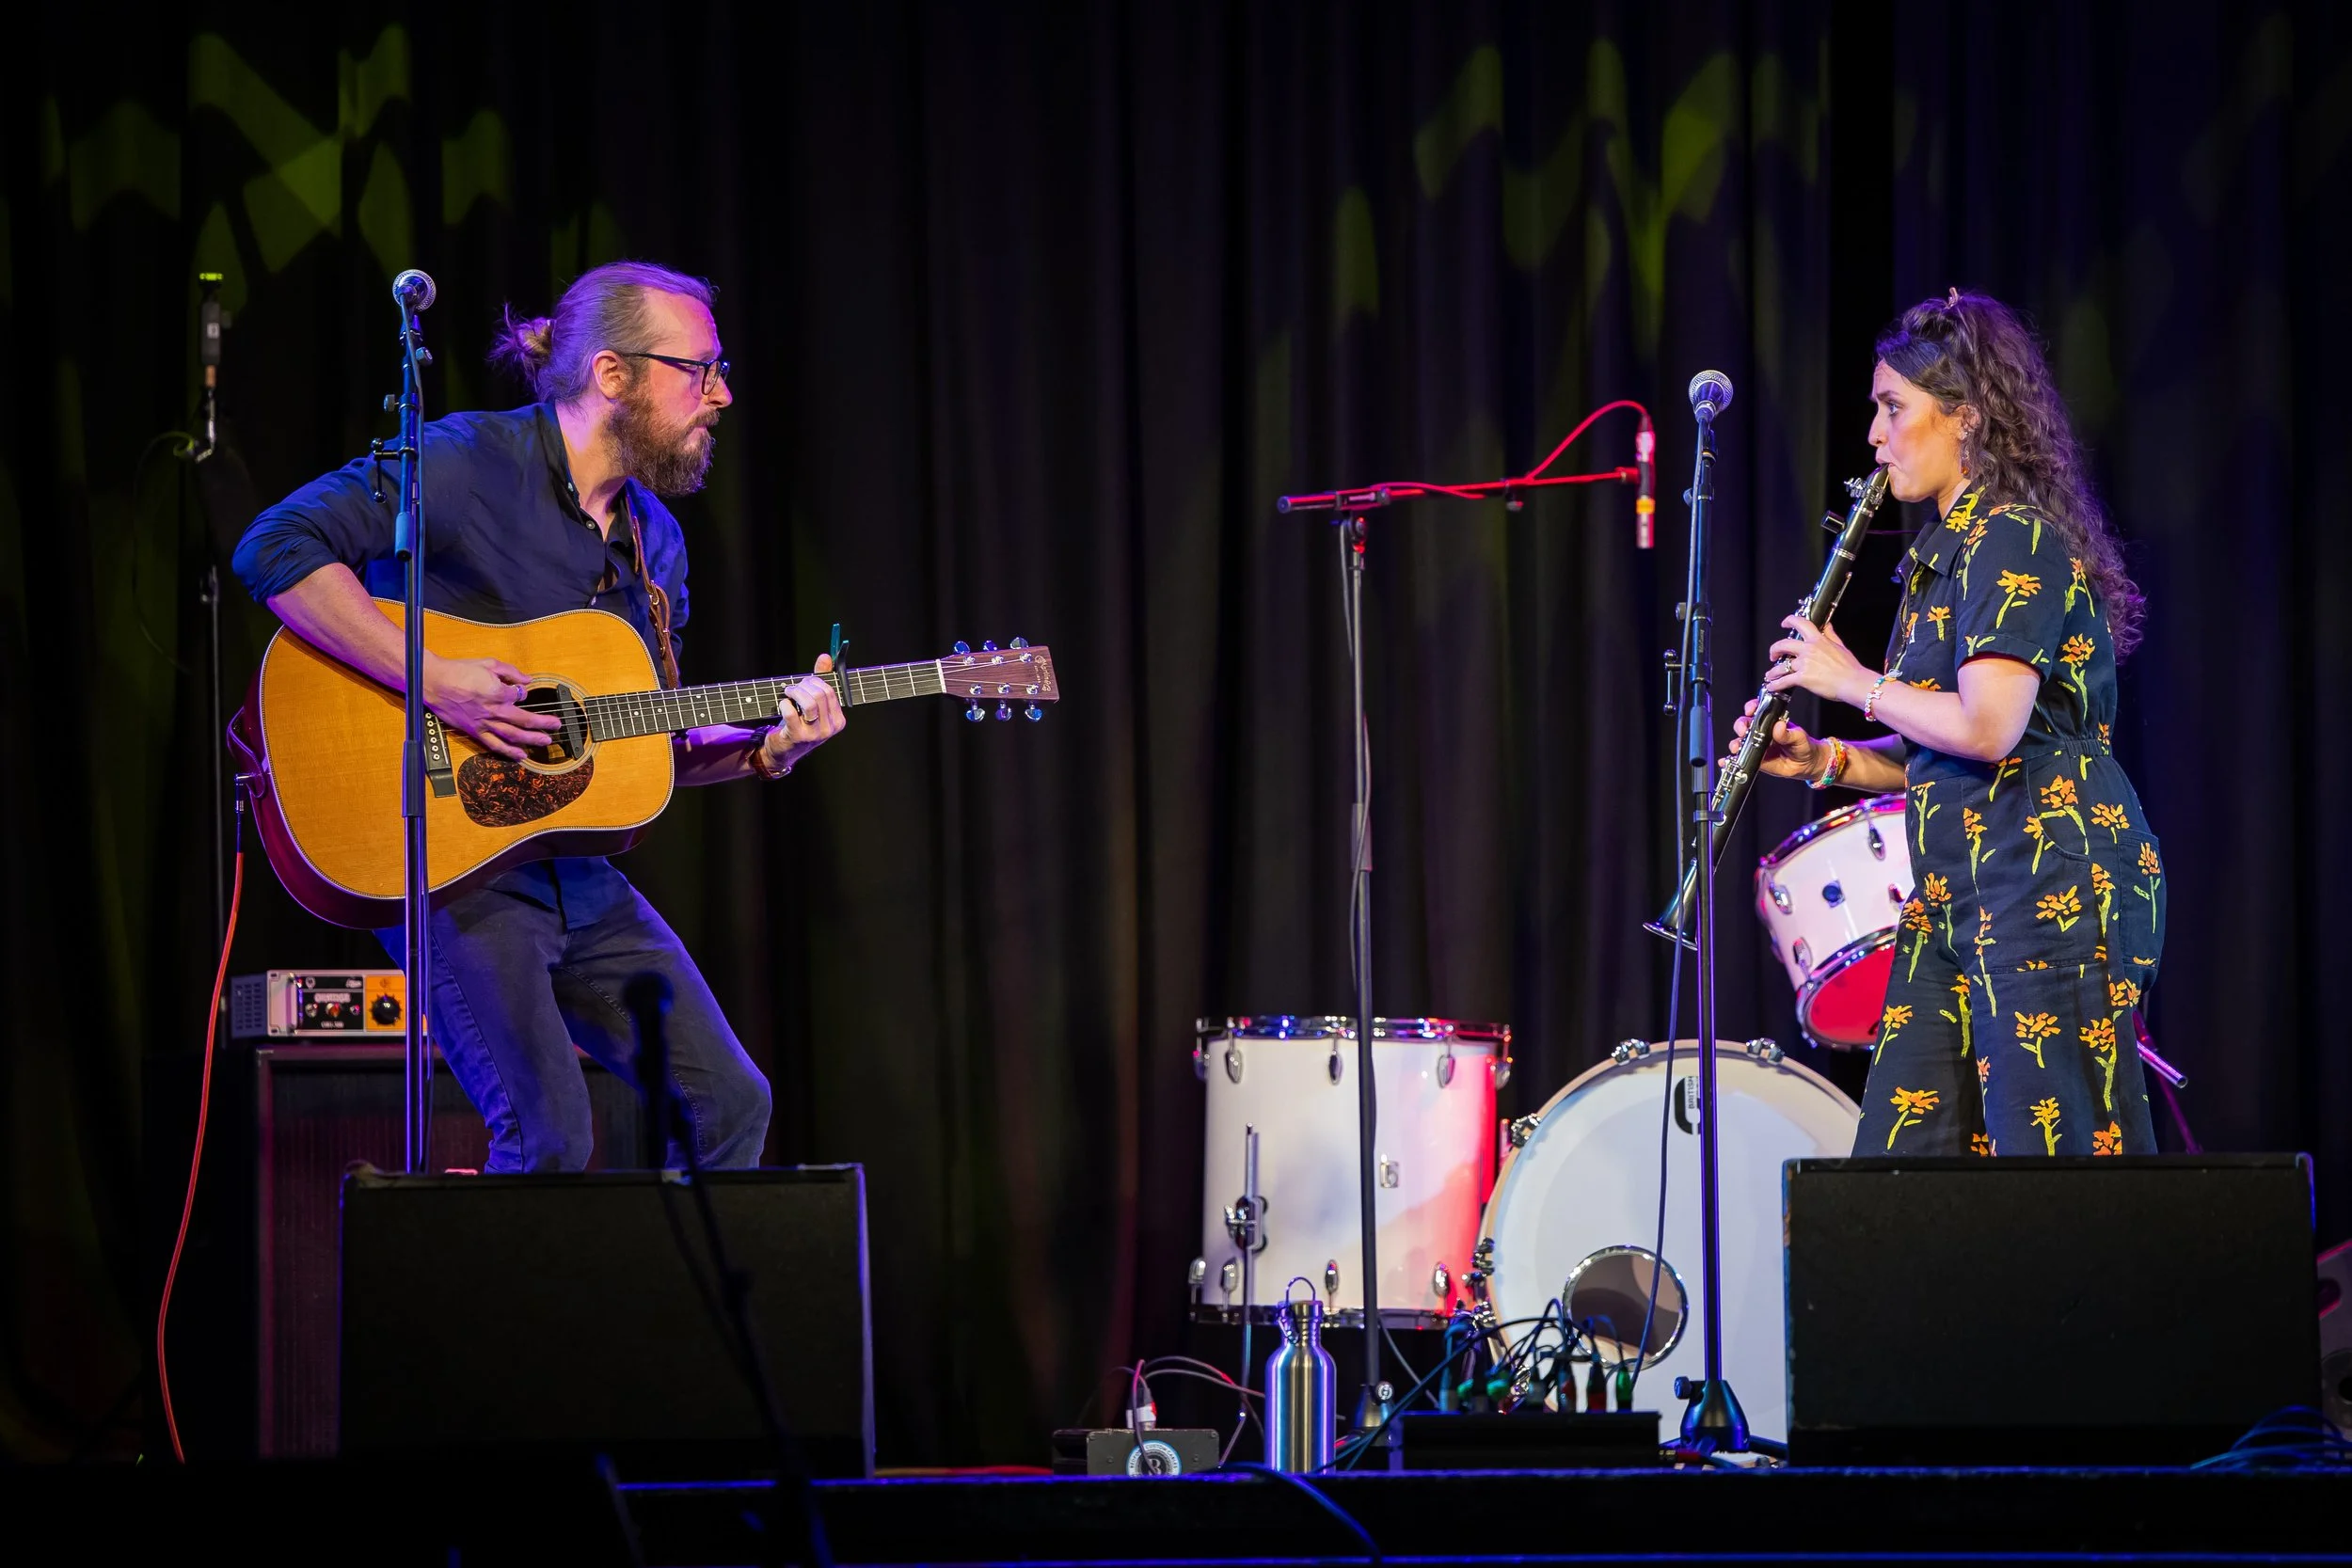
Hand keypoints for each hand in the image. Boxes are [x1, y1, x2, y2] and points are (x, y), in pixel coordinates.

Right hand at [424, 654, 560, 761]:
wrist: (433, 682)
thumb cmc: (458, 671)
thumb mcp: (488, 663)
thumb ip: (511, 672)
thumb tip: (527, 680)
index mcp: (498, 692)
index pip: (521, 695)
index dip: (523, 693)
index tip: (521, 691)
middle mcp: (494, 710)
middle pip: (525, 720)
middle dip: (543, 723)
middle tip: (556, 725)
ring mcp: (484, 723)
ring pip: (513, 735)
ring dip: (532, 739)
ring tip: (546, 741)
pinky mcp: (474, 731)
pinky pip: (495, 745)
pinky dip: (509, 752)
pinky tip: (521, 755)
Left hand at [759, 652, 846, 773]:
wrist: (784, 750)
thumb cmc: (800, 724)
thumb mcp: (813, 704)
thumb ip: (821, 680)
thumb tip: (825, 657)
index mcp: (838, 721)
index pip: (831, 691)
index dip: (815, 681)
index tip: (805, 682)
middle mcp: (829, 728)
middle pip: (820, 695)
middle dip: (804, 685)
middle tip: (794, 687)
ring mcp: (814, 734)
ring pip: (809, 703)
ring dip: (795, 692)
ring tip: (788, 692)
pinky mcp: (797, 736)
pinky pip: (791, 713)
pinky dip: (784, 704)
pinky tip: (783, 705)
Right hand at [1726, 697, 1823, 781]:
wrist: (1806, 764)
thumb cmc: (1803, 746)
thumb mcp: (1798, 737)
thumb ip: (1787, 733)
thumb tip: (1778, 727)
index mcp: (1771, 721)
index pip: (1757, 710)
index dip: (1751, 708)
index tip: (1750, 710)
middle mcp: (1761, 732)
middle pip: (1743, 724)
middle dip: (1740, 726)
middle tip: (1743, 732)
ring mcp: (1756, 745)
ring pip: (1739, 741)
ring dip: (1734, 743)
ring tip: (1736, 748)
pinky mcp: (1754, 759)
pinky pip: (1740, 758)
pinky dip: (1729, 760)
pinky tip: (1725, 761)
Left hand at [1761, 614, 1870, 706]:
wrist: (1853, 682)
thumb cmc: (1850, 667)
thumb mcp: (1841, 646)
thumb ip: (1831, 635)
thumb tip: (1827, 625)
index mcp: (1818, 640)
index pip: (1801, 623)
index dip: (1790, 621)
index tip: (1785, 623)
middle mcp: (1808, 649)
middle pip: (1783, 644)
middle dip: (1774, 650)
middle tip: (1773, 655)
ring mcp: (1804, 664)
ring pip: (1780, 666)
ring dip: (1772, 672)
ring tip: (1770, 675)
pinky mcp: (1802, 678)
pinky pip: (1783, 681)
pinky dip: (1775, 685)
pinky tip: (1771, 687)